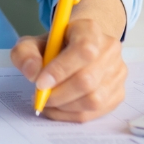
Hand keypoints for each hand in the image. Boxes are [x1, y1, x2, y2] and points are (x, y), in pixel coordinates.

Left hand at [9, 0, 127, 121]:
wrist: (75, 46)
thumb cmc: (54, 45)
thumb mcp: (32, 43)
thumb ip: (25, 54)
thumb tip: (33, 74)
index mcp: (89, 29)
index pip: (83, 50)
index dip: (61, 70)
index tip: (39, 83)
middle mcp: (109, 49)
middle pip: (88, 80)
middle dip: (59, 94)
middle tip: (40, 96)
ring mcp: (117, 72)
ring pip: (94, 100)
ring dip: (66, 106)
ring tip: (49, 101)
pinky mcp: (118, 92)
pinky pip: (96, 112)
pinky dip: (72, 115)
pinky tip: (58, 108)